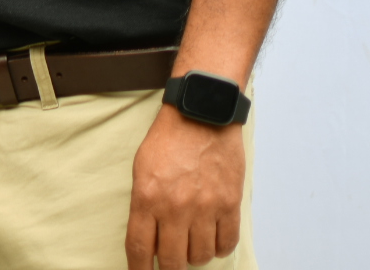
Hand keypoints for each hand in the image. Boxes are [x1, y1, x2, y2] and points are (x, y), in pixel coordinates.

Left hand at [126, 105, 244, 269]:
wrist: (201, 116)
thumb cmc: (169, 140)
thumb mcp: (141, 169)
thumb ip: (143, 205)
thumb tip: (148, 238)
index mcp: (147, 198)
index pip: (140, 248)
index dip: (139, 269)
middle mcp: (175, 207)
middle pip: (172, 261)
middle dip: (169, 268)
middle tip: (170, 263)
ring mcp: (205, 208)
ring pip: (200, 256)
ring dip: (194, 255)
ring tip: (191, 242)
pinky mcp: (229, 204)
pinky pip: (227, 243)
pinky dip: (219, 247)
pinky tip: (213, 240)